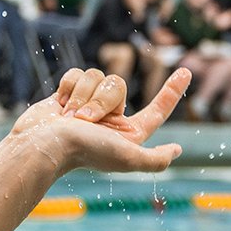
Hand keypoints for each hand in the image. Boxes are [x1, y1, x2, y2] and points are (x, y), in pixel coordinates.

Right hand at [10, 65, 190, 173]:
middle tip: (87, 122)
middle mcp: (111, 119)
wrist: (44, 146)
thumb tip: (177, 150)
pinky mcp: (68, 95)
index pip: (157, 110)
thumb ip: (154, 159)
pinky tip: (60, 107)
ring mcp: (89, 105)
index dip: (172, 91)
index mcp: (128, 134)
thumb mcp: (127, 158)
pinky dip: (69, 88)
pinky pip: (77, 73)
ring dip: (82, 96)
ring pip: (96, 76)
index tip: (187, 72)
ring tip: (71, 119)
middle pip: (118, 84)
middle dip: (102, 99)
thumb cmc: (86, 153)